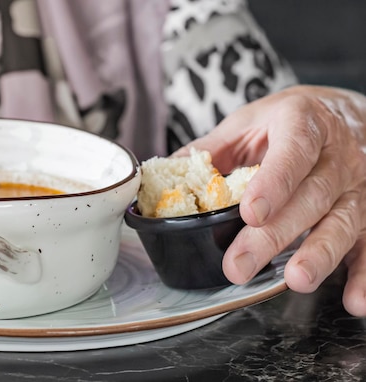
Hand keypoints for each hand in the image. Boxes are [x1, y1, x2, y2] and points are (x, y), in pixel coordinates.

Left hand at [180, 85, 365, 315]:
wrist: (343, 113)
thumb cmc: (286, 122)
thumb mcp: (247, 122)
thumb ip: (210, 149)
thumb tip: (163, 175)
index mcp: (303, 123)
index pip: (293, 151)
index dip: (274, 182)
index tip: (250, 211)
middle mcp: (338, 154)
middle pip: (309, 197)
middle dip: (273, 235)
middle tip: (239, 265)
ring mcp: (359, 186)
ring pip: (343, 221)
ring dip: (320, 254)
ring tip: (296, 279)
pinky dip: (365, 275)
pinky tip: (355, 301)